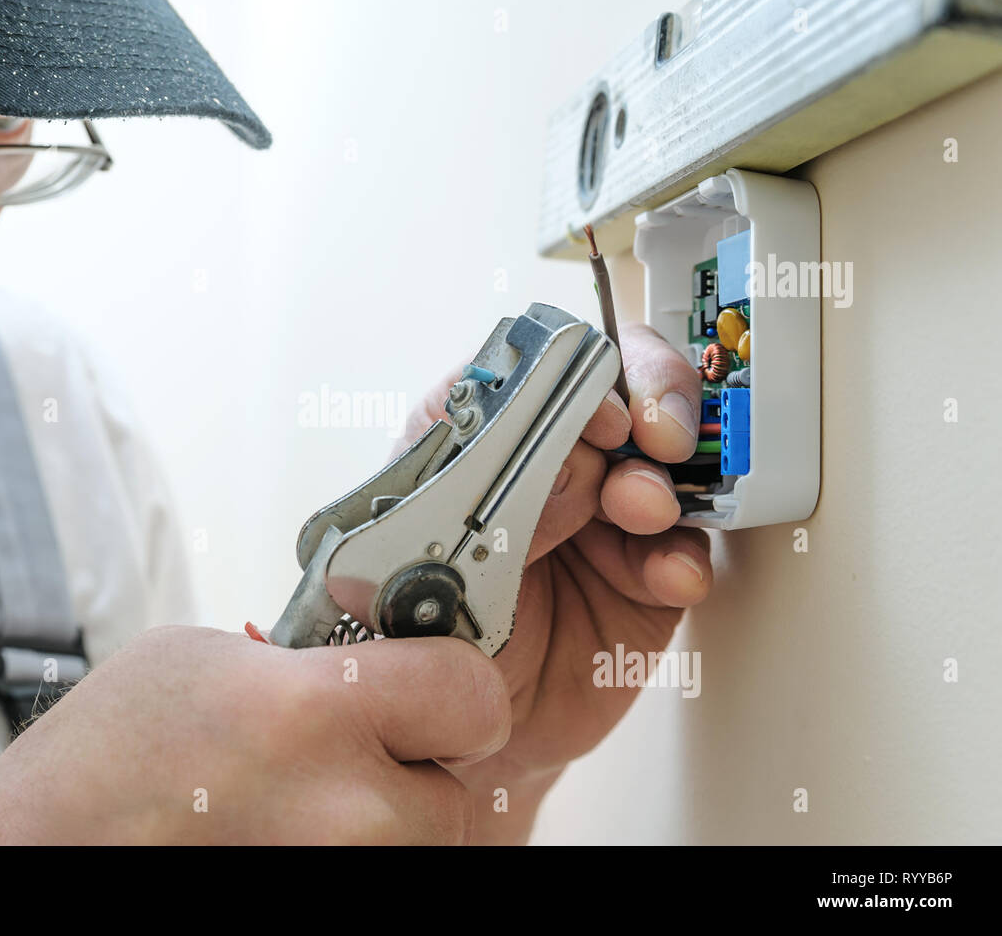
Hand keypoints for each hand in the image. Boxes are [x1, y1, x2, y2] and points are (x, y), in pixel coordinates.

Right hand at [0, 625, 510, 844]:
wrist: (37, 861)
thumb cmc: (98, 768)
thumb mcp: (202, 659)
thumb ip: (310, 662)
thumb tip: (375, 666)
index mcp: (311, 716)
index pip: (472, 691)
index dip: (448, 679)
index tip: (424, 678)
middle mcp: (344, 814)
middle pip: (458, 786)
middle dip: (418, 763)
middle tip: (353, 750)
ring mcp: (338, 880)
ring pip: (425, 844)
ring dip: (389, 818)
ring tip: (307, 798)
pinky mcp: (327, 909)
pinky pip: (381, 870)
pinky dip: (352, 850)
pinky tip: (287, 833)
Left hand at [398, 323, 710, 842]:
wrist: (463, 739)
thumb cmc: (425, 643)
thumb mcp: (430, 564)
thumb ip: (496, 508)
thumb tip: (574, 464)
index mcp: (479, 442)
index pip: (530, 369)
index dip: (571, 371)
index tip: (594, 410)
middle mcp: (546, 469)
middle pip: (612, 391)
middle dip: (643, 401)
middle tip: (649, 437)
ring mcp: (601, 520)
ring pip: (659, 461)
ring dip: (662, 477)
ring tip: (644, 510)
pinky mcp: (644, 578)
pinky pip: (683, 550)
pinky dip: (682, 556)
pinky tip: (665, 574)